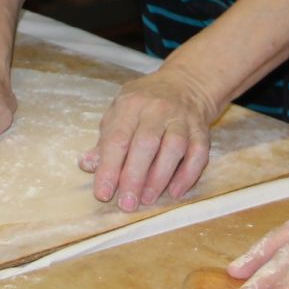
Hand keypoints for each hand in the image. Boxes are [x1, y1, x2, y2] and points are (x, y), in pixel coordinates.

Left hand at [79, 66, 218, 211]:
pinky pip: (198, 152)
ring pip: (174, 147)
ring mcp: (182, 118)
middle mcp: (157, 109)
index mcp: (131, 104)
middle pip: (146, 143)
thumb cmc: (144, 104)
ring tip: (147, 199)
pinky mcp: (201, 130)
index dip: (109, 168)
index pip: (117, 138)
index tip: (103, 194)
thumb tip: (87, 165)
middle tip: (127, 204)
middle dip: (135, 176)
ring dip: (160, 177)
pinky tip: (175, 192)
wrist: (185, 83)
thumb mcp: (119, 113)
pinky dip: (188, 174)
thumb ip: (105, 141)